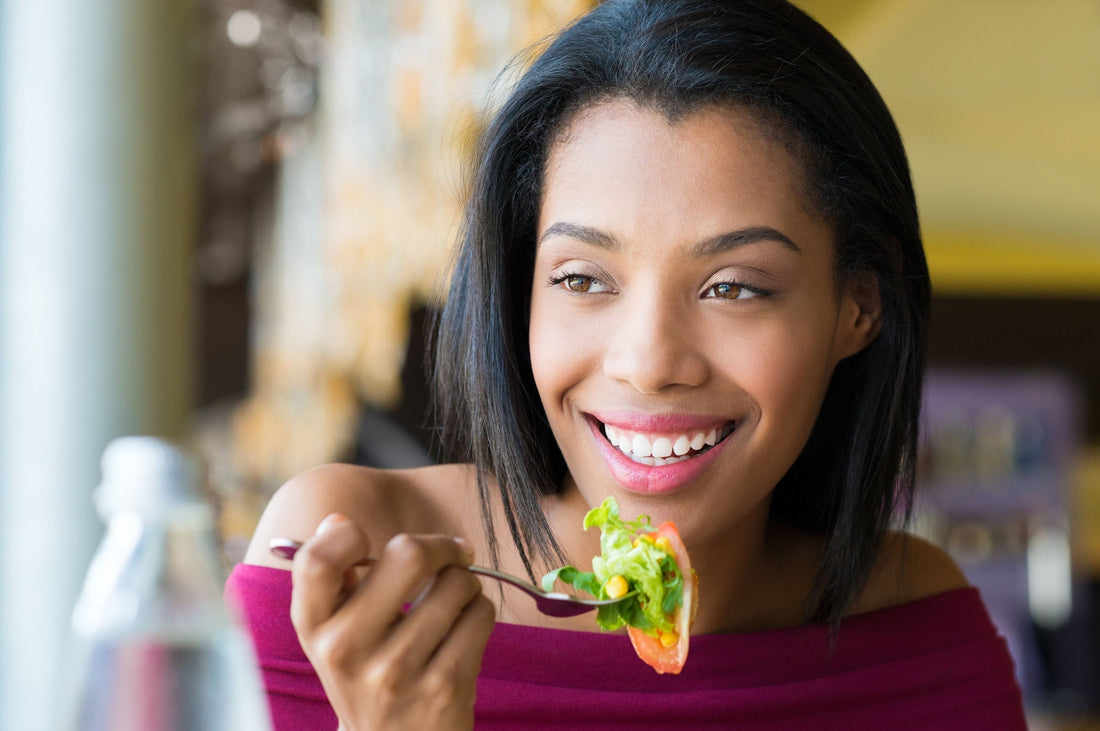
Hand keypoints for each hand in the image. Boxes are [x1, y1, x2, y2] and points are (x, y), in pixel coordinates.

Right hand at [290, 514, 495, 730]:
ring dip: (465, 583)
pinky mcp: (445, 685)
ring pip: (457, 583)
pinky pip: (480, 614)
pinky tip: (463, 630)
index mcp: (315, 629)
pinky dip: (479, 612)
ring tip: (453, 602)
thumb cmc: (367, 672)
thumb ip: (333, 578)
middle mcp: (349, 650)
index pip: (317, 561)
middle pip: (408, 554)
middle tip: (448, 556)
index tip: (369, 543)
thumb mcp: (333, 633)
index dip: (346, 536)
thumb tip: (337, 521)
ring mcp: (398, 670)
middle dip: (439, 547)